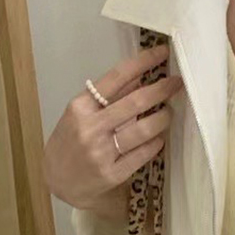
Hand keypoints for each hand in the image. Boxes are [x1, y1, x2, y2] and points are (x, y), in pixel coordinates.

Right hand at [43, 42, 183, 214]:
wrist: (58, 181)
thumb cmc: (71, 142)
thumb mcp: (81, 114)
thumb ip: (109, 98)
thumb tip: (140, 78)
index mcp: (80, 107)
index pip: (116, 77)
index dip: (142, 62)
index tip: (162, 53)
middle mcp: (90, 127)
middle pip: (134, 103)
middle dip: (161, 90)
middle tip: (177, 83)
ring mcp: (101, 152)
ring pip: (143, 130)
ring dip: (162, 118)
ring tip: (168, 113)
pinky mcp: (112, 174)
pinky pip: (142, 154)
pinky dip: (155, 143)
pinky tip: (159, 138)